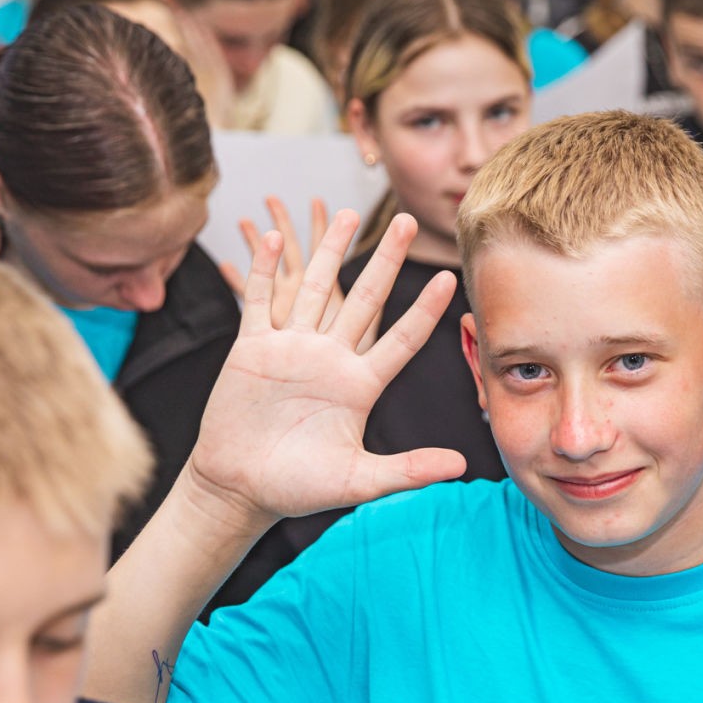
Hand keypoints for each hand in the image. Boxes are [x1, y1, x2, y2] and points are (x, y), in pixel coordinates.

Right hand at [187, 209, 466, 524]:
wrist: (241, 488)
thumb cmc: (299, 488)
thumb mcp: (360, 480)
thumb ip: (408, 470)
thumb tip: (461, 467)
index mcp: (361, 385)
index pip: (402, 339)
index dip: (425, 310)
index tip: (449, 279)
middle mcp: (331, 359)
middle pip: (364, 299)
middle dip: (386, 260)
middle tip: (410, 221)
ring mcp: (291, 349)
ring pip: (314, 289)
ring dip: (329, 252)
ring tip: (346, 214)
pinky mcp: (252, 348)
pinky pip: (259, 301)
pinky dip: (263, 269)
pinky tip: (271, 238)